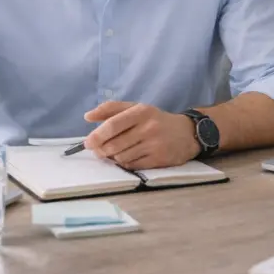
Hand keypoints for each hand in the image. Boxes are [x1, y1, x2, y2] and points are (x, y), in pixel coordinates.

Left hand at [82, 101, 198, 169]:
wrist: (187, 133)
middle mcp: (148, 127)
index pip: (113, 125)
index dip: (97, 135)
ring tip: (116, 153)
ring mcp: (154, 144)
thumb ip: (111, 109)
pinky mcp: (158, 159)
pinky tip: (129, 158)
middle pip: (114, 144)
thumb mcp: (137, 108)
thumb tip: (87, 116)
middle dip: (102, 150)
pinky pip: (132, 166)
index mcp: (141, 111)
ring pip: (121, 157)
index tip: (88, 142)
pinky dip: (125, 164)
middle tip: (100, 151)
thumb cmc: (156, 120)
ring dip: (114, 157)